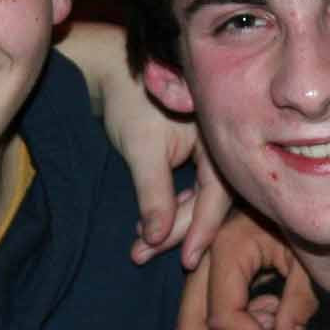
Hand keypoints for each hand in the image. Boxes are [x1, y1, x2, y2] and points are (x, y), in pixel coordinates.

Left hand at [54, 22, 211, 263]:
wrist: (110, 69)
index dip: (201, 229)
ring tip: (139, 246)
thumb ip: (154, 195)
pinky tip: (148, 223)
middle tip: (143, 255)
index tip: (187, 260)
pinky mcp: (190, 152)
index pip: (218, 194)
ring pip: (195, 197)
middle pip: (207, 200)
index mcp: (218, 136)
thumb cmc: (128, 98)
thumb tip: (158, 240)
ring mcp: (206, 148)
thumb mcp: (141, 149)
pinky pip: (188, 187)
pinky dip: (168, 207)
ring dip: (169, 223)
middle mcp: (219, 143)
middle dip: (175, 230)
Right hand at [175, 210, 316, 329]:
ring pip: (193, 322)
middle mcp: (204, 255)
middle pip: (192, 325)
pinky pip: (207, 311)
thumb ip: (299, 305)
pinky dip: (237, 322)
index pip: (223, 316)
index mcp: (228, 246)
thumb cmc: (312, 223)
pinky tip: (269, 304)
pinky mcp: (209, 270)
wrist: (309, 195)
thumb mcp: (313, 262)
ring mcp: (201, 262)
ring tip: (275, 318)